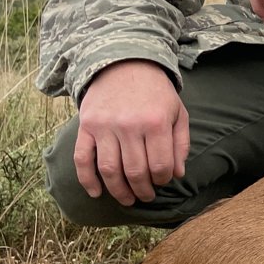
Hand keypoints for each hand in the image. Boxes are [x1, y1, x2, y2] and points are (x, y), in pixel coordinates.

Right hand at [74, 61, 189, 205]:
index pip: (160, 165)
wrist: (124, 63)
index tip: (162, 181)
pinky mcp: (86, 126)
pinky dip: (87, 180)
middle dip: (142, 190)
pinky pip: (82, 159)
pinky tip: (96, 193)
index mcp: (155, 123)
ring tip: (127, 200)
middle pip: (135, 172)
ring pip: (109, 170)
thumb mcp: (178, 112)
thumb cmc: (155, 92)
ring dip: (118, 191)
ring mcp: (104, 127)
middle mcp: (129, 126)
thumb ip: (180, 143)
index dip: (162, 179)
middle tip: (146, 197)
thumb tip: (177, 174)